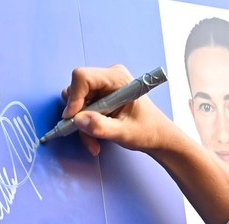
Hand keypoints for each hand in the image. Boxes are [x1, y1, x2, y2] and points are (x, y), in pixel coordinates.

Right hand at [60, 65, 181, 156]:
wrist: (156, 136)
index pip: (83, 77)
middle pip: (76, 90)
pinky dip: (85, 126)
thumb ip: (101, 127)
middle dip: (78, 116)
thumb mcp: (124, 133)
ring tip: (94, 142)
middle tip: (88, 136)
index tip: (72, 118)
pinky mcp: (99, 97)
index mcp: (117, 77)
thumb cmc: (147, 131)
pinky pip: (81, 109)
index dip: (74, 97)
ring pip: (76, 103)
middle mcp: (108, 78)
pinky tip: (95, 138)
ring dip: (81, 126)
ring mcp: (102, 87)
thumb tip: (78, 120)